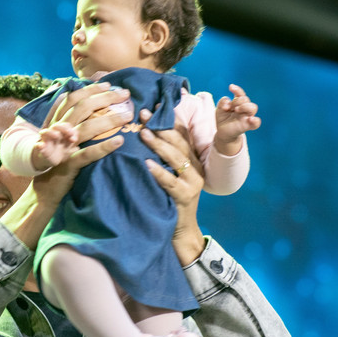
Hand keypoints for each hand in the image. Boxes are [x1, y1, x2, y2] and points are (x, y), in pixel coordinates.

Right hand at [29, 82, 127, 202]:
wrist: (44, 189)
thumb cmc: (58, 161)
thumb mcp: (61, 139)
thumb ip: (71, 123)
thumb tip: (89, 107)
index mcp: (57, 123)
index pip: (73, 99)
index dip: (90, 89)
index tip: (108, 84)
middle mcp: (59, 132)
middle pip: (82, 108)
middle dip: (105, 98)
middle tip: (125, 93)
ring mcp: (63, 148)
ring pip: (86, 128)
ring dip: (109, 120)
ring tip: (128, 115)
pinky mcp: (68, 164)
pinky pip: (87, 154)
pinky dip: (104, 147)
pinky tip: (119, 141)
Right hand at [32, 122, 78, 169]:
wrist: (48, 160)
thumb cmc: (60, 151)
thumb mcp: (68, 148)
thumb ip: (72, 146)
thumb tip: (77, 148)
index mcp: (61, 133)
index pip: (66, 126)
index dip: (71, 130)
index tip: (74, 140)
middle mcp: (52, 134)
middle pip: (56, 126)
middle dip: (63, 128)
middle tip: (70, 134)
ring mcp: (45, 140)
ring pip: (45, 132)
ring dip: (50, 132)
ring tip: (57, 135)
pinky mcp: (40, 148)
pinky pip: (37, 145)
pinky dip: (39, 145)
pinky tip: (41, 146)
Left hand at [140, 114, 206, 266]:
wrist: (180, 232)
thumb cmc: (168, 200)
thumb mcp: (167, 174)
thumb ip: (161, 156)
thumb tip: (143, 131)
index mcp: (191, 159)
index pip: (181, 134)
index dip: (169, 118)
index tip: (154, 104)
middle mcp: (195, 167)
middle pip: (178, 142)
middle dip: (161, 126)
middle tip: (143, 113)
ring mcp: (193, 183)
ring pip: (176, 159)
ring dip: (159, 144)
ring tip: (143, 133)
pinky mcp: (186, 197)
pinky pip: (171, 183)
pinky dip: (158, 173)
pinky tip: (146, 164)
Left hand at [214, 83, 259, 154]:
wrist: (223, 132)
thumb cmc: (223, 119)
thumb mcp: (219, 109)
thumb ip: (222, 102)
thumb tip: (228, 100)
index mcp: (238, 103)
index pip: (241, 94)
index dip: (237, 90)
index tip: (230, 87)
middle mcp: (244, 108)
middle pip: (246, 99)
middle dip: (238, 100)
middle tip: (231, 107)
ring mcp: (247, 116)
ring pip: (253, 107)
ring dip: (245, 106)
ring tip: (236, 110)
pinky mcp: (248, 125)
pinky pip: (257, 123)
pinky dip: (255, 120)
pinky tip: (250, 119)